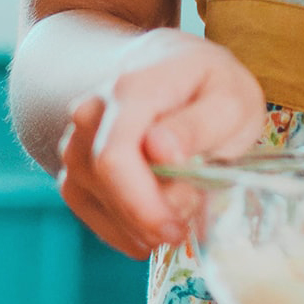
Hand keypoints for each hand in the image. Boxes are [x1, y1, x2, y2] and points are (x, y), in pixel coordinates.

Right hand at [55, 29, 265, 258]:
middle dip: (150, 216)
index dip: (142, 205)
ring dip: (143, 224)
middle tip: (192, 213)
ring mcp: (76, 144)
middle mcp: (91, 114)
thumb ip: (197, 125)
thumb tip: (159, 149)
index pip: (114, 158)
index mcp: (131, 89)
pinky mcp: (74, 173)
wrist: (176, 72)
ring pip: (101, 206)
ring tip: (182, 203)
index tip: (177, 228)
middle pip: (106, 186)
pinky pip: (95, 218)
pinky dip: (129, 231)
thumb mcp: (229, 100)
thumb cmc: (209, 88)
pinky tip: (158, 220)